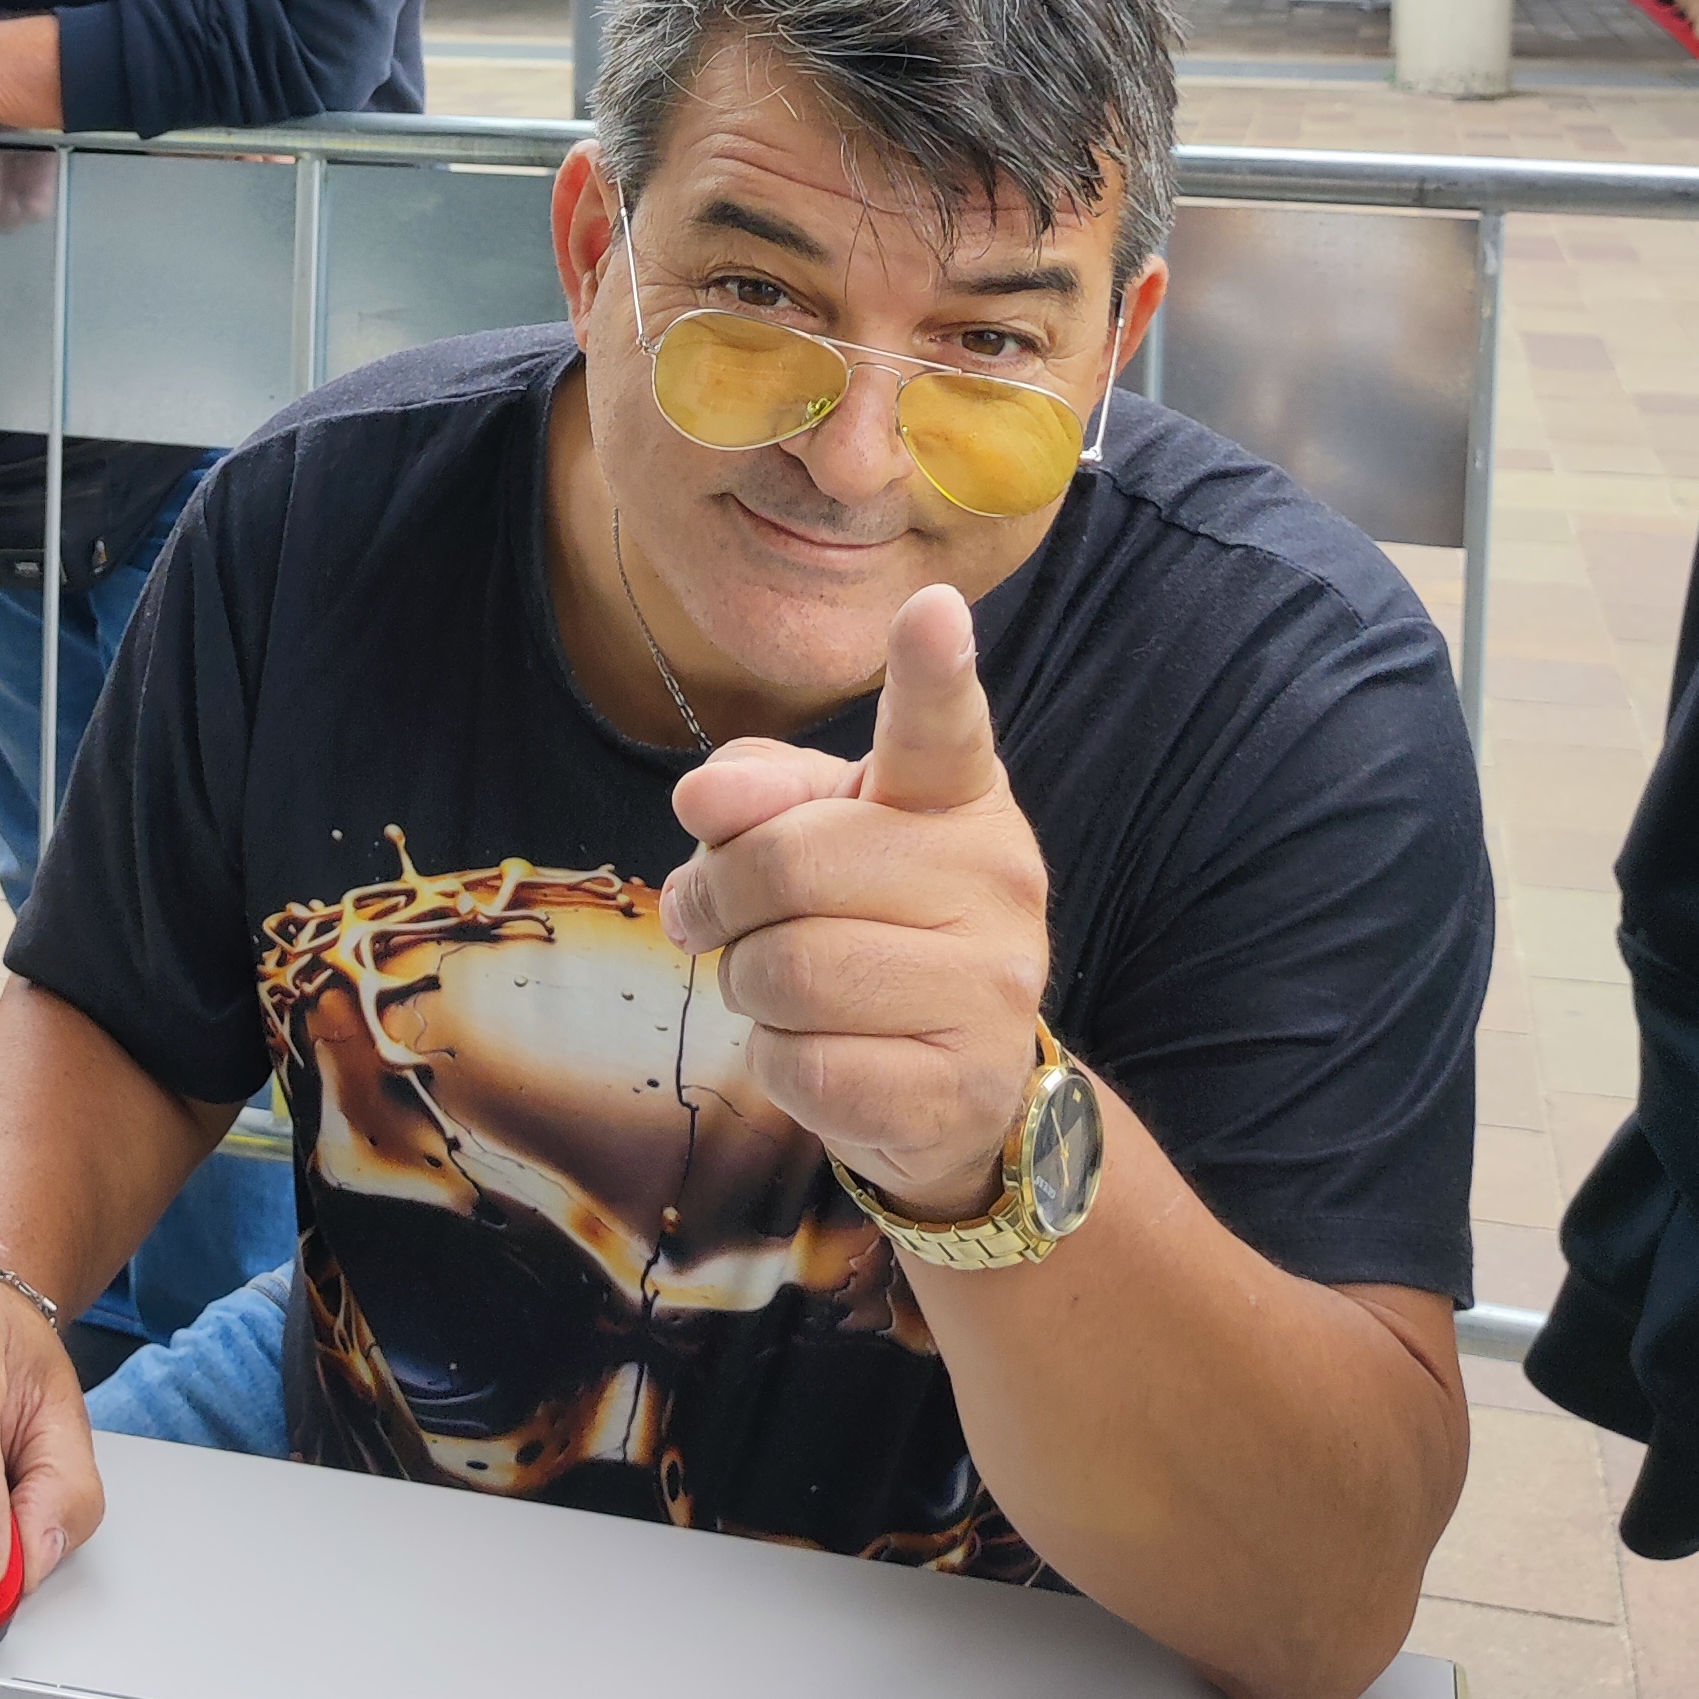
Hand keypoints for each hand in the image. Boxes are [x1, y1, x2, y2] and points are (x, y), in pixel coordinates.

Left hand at [660, 585, 1049, 1225]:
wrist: (953, 1087)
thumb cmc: (867, 928)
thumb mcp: (818, 835)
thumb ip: (759, 793)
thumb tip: (701, 797)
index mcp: (957, 795)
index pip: (941, 724)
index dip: (932, 667)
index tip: (932, 610)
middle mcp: (997, 878)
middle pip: (785, 866)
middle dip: (715, 897)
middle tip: (706, 918)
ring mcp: (992, 989)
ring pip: (785, 973)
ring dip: (743, 985)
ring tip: (775, 985)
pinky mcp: (958, 1088)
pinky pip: (802, 1066)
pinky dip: (776, 1063)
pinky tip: (818, 1053)